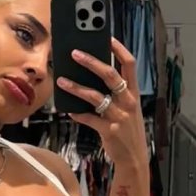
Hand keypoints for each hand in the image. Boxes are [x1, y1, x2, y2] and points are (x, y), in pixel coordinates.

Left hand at [57, 39, 147, 167]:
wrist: (134, 158)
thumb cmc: (128, 130)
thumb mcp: (128, 109)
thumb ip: (115, 94)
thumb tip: (91, 78)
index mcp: (134, 93)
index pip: (130, 64)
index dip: (119, 49)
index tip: (107, 37)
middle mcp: (128, 102)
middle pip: (110, 75)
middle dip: (91, 62)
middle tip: (75, 53)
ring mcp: (119, 116)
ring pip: (95, 96)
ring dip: (76, 87)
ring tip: (62, 81)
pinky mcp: (109, 130)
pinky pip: (89, 118)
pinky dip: (77, 113)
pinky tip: (67, 109)